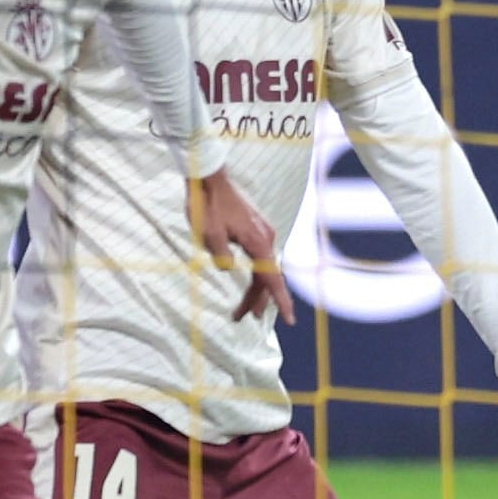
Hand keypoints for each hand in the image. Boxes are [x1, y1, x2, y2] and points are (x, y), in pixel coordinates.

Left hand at [187, 170, 294, 321]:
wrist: (209, 178)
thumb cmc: (207, 205)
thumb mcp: (208, 235)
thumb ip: (221, 256)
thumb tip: (228, 268)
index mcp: (257, 243)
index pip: (272, 279)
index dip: (281, 301)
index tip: (290, 320)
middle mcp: (265, 238)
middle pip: (266, 277)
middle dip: (255, 300)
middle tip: (240, 318)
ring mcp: (261, 232)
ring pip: (262, 268)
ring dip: (254, 288)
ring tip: (243, 309)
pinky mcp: (254, 227)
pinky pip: (260, 257)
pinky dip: (255, 273)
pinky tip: (249, 279)